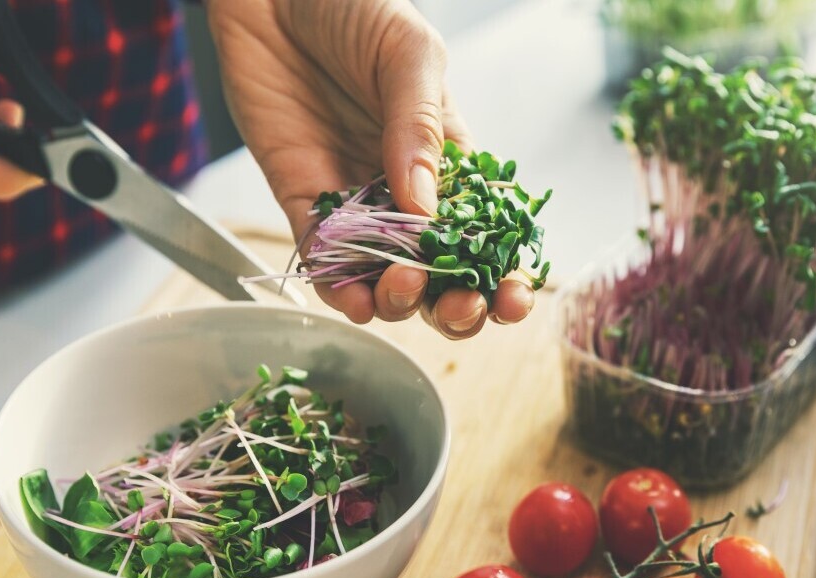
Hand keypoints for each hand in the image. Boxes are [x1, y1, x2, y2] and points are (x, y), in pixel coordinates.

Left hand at [207, 0, 534, 338]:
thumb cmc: (353, 7)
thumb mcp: (409, 54)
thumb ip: (419, 128)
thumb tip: (427, 205)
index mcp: (449, 158)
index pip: (484, 231)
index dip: (501, 272)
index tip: (512, 298)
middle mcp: (405, 190)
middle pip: (440, 271)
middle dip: (456, 305)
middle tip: (460, 308)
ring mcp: (355, 201)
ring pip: (383, 277)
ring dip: (399, 301)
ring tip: (402, 290)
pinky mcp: (303, 201)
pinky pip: (323, 259)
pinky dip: (338, 288)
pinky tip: (354, 298)